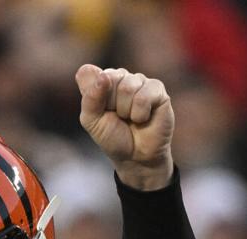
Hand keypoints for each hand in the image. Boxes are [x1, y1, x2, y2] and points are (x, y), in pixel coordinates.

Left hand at [76, 64, 173, 190]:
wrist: (135, 156)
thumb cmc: (112, 137)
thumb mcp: (91, 121)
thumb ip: (90, 98)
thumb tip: (104, 76)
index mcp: (100, 80)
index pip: (88, 75)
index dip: (93, 97)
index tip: (100, 112)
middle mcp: (120, 76)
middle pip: (109, 78)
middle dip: (110, 105)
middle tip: (118, 117)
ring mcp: (140, 81)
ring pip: (127, 87)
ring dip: (126, 111)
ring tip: (130, 118)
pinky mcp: (157, 88)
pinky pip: (144, 96)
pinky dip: (140, 113)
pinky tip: (143, 118)